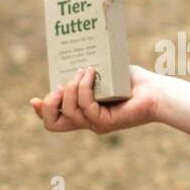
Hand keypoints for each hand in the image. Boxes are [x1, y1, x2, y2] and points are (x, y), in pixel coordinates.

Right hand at [30, 63, 160, 134]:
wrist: (156, 91)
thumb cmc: (132, 81)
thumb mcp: (103, 74)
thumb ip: (85, 74)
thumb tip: (70, 64)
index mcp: (83, 112)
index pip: (55, 120)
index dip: (40, 112)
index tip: (34, 100)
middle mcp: (87, 121)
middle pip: (52, 125)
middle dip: (48, 105)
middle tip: (58, 87)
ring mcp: (95, 124)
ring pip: (68, 111)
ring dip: (72, 87)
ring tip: (84, 70)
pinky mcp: (105, 123)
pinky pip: (85, 105)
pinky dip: (85, 86)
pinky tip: (93, 72)